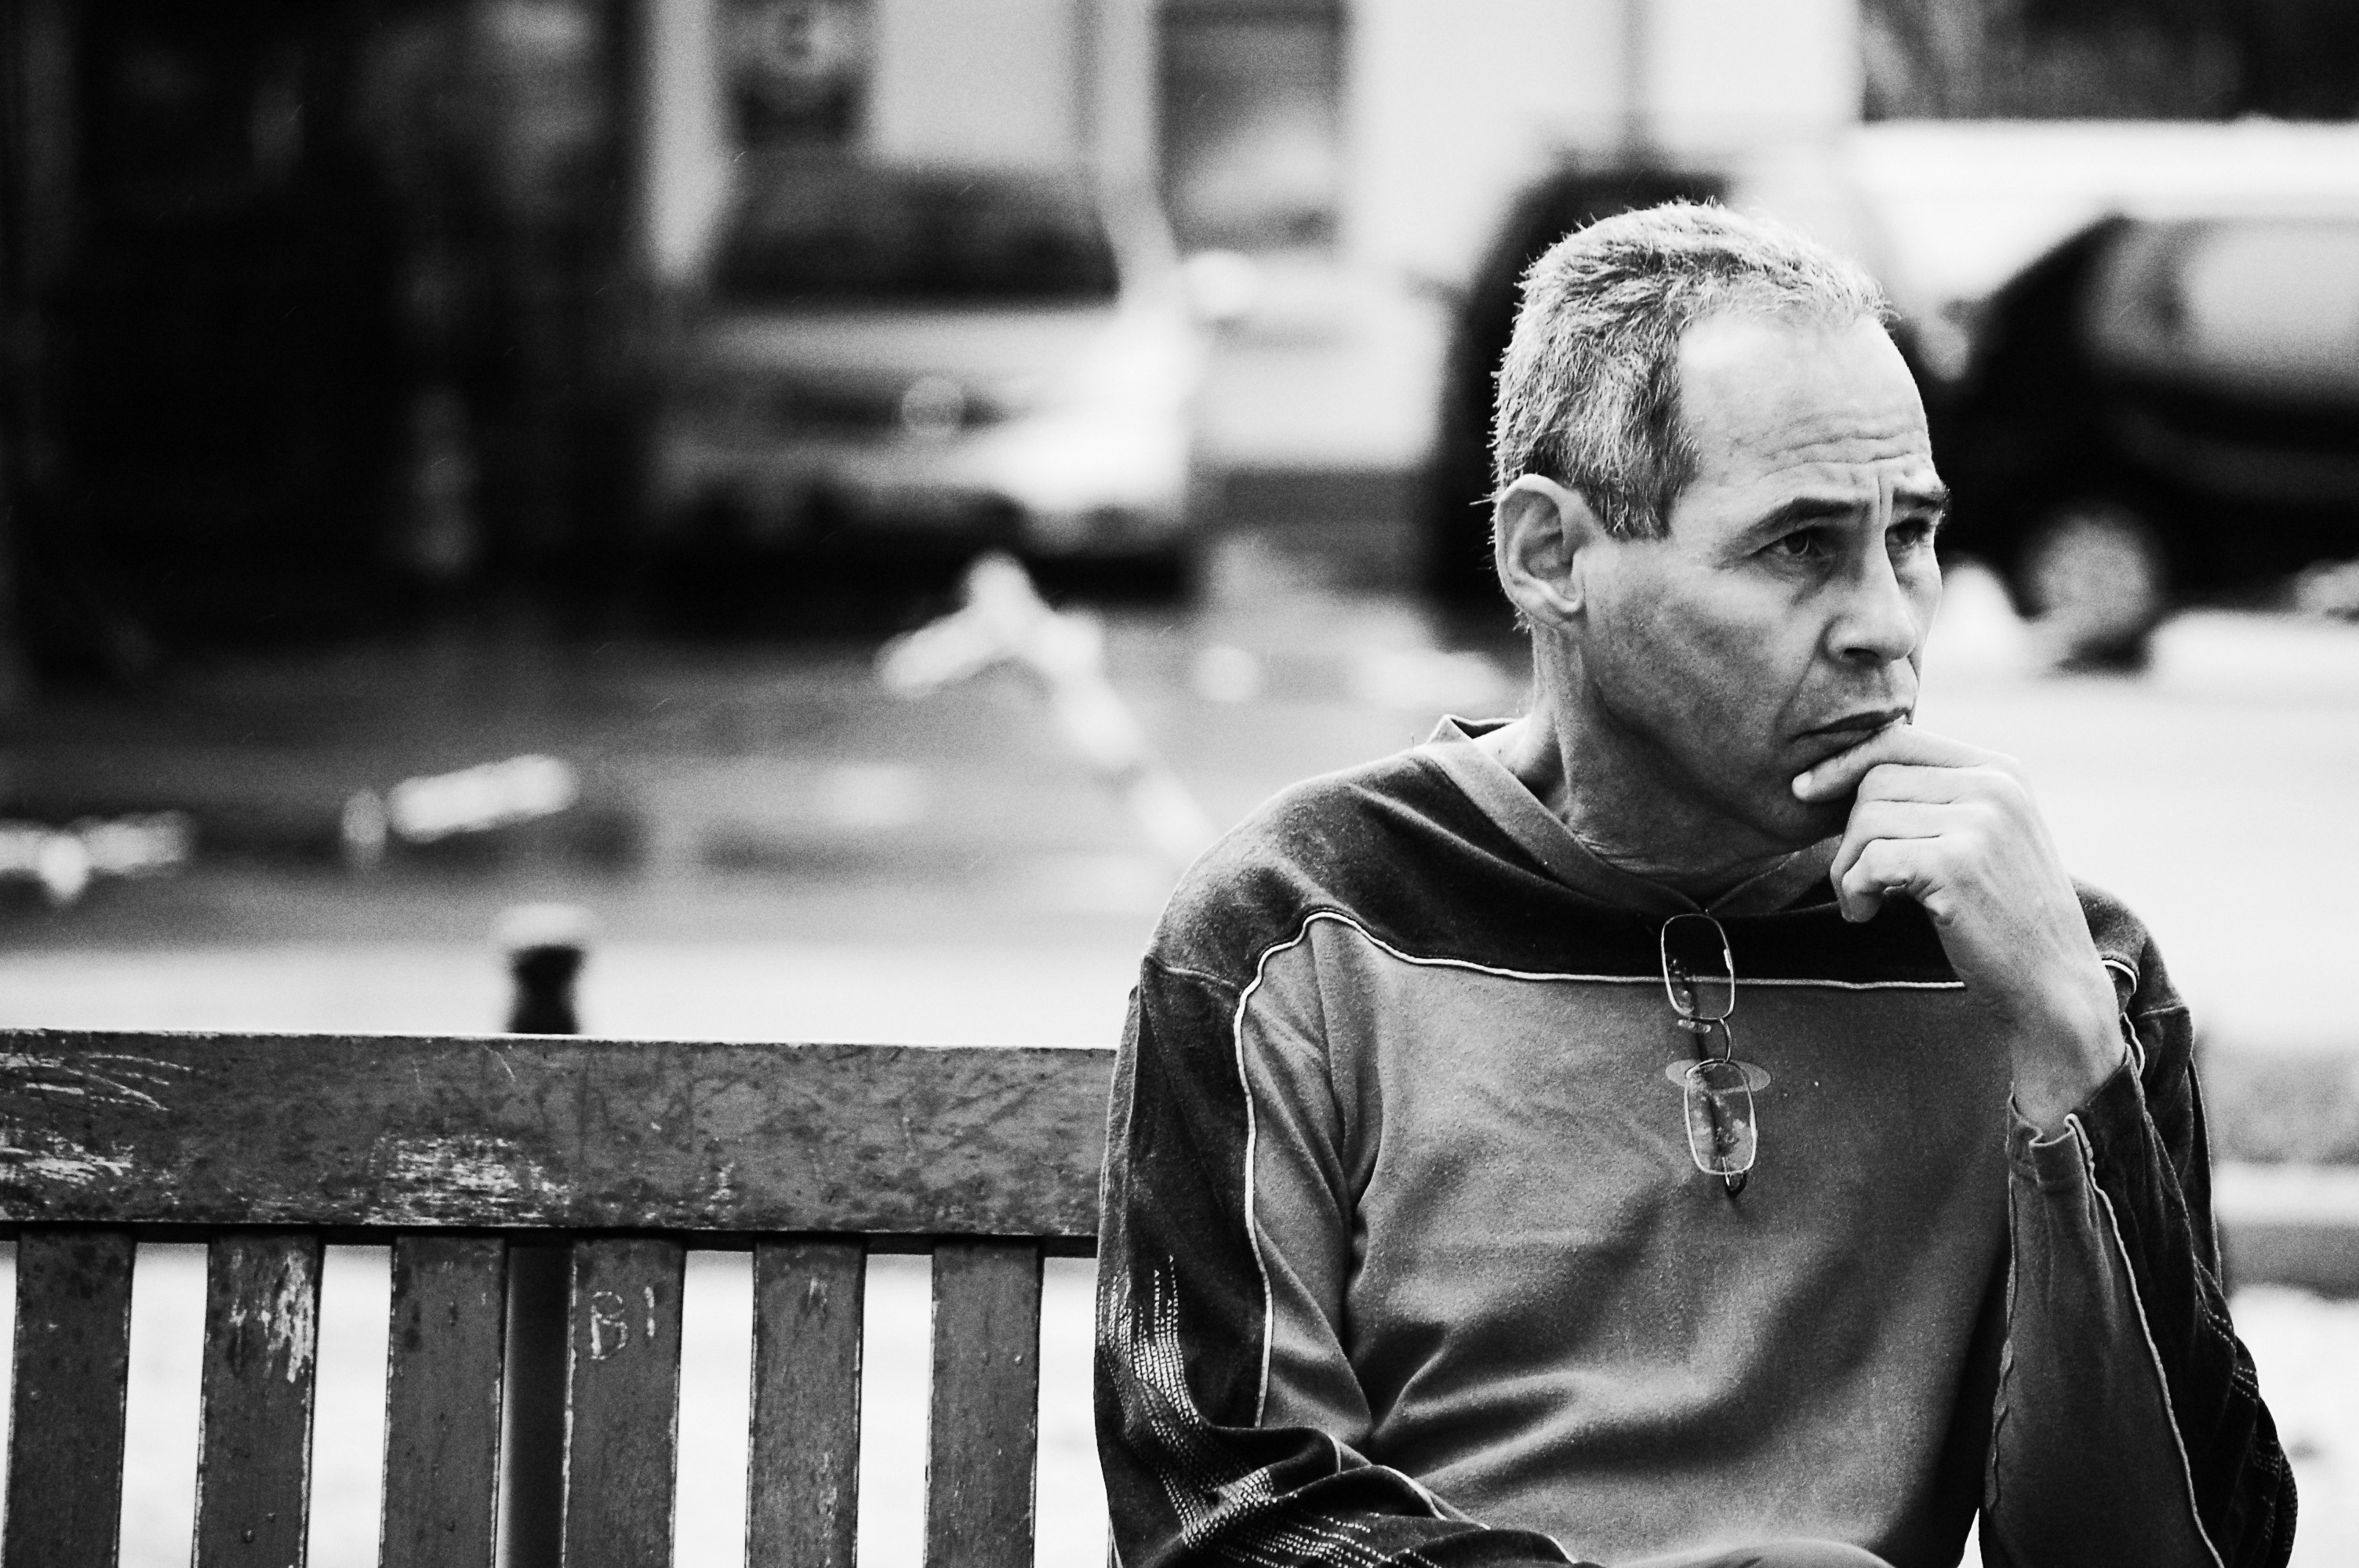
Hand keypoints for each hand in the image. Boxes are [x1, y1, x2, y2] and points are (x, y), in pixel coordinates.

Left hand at [1793, 724, 2126, 1132]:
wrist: (2053, 984)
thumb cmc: (2005, 917)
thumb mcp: (1984, 838)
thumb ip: (1938, 798)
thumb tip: (1848, 772)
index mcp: (2000, 771)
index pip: (1898, 738)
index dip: (1843, 761)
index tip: (1805, 789)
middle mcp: (1994, 786)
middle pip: (1875, 780)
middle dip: (1847, 832)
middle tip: (1851, 879)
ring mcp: (1979, 823)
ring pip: (1866, 820)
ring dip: (1846, 868)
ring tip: (1861, 902)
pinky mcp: (1957, 864)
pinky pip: (1870, 860)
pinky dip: (1852, 890)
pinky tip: (1865, 914)